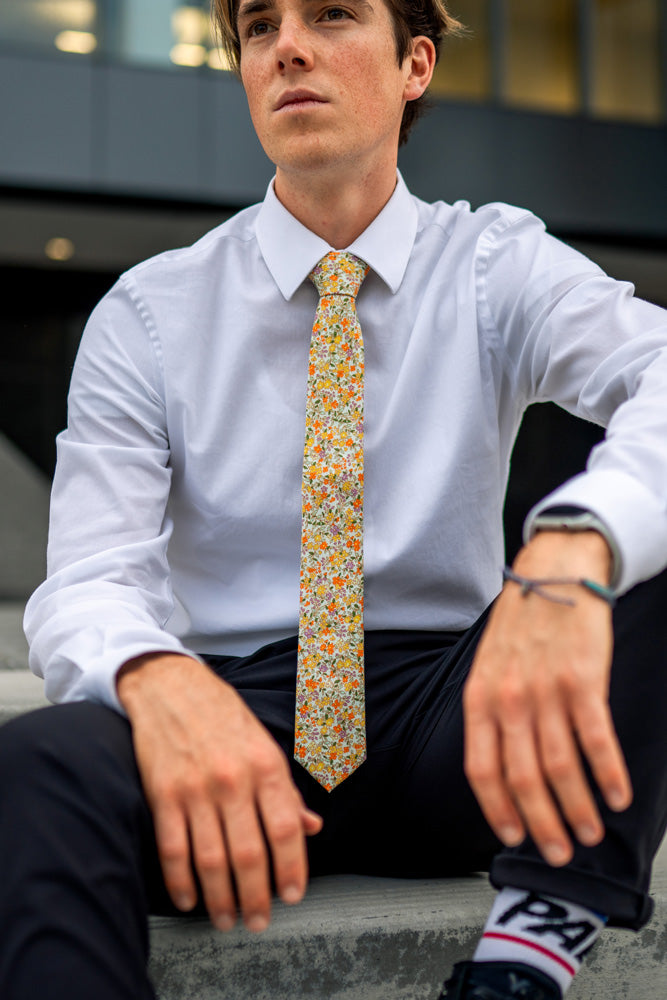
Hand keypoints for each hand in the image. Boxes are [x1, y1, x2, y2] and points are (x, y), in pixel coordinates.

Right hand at [117, 653, 322, 931]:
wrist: (169, 685)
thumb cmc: (221, 715)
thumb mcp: (264, 743)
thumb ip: (286, 790)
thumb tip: (312, 826)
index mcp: (265, 764)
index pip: (287, 829)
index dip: (293, 869)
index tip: (294, 895)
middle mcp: (234, 779)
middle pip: (250, 854)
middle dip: (257, 897)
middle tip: (260, 922)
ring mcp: (196, 788)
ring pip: (211, 860)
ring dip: (221, 899)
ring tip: (228, 920)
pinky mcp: (162, 793)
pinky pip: (173, 849)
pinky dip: (181, 882)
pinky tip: (189, 900)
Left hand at [463, 530, 631, 865]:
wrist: (554, 573)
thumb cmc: (521, 623)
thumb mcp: (489, 667)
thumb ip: (492, 714)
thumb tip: (501, 767)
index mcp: (480, 698)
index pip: (481, 770)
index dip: (497, 810)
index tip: (512, 837)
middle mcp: (510, 698)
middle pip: (523, 778)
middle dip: (542, 824)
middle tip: (558, 851)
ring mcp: (547, 690)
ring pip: (560, 767)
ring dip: (578, 808)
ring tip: (590, 831)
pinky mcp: (584, 680)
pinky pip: (596, 739)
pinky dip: (609, 773)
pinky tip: (619, 795)